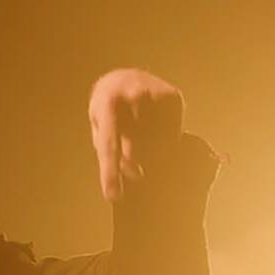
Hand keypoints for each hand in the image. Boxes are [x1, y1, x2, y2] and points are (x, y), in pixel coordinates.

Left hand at [88, 67, 184, 202]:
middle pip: (135, 151)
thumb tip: (137, 173)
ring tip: (141, 138)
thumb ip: (110, 151)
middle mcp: (133, 95)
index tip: (113, 197)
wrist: (124, 78)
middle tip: (135, 168)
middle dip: (132, 164)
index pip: (109, 145)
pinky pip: (173, 136)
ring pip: (157, 146)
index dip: (110, 173)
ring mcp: (156, 95)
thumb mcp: (100, 127)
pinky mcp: (174, 98)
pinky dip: (165, 142)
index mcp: (107, 104)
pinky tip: (155, 130)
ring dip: (149, 153)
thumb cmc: (108, 110)